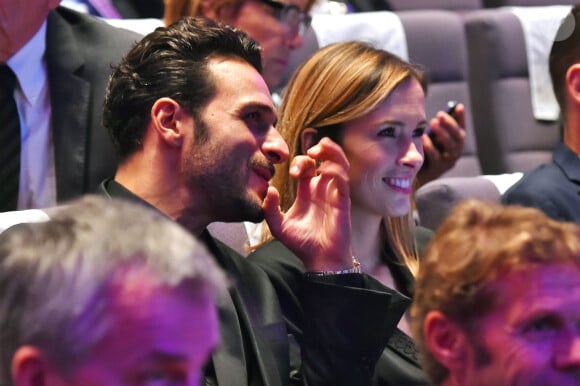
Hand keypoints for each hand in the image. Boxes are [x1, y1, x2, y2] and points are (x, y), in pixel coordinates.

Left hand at [263, 137, 351, 270]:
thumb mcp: (278, 226)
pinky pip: (343, 180)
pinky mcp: (343, 201)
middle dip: (318, 150)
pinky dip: (336, 170)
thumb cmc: (302, 243)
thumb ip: (270, 209)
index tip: (290, 172)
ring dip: (332, 152)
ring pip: (340, 164)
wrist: (319, 260)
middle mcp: (322, 189)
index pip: (307, 166)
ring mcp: (334, 193)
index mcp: (307, 191)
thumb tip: (269, 189)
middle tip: (309, 152)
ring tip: (320, 148)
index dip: (300, 161)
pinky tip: (325, 170)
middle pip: (325, 158)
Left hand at [417, 103, 465, 185]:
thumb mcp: (431, 139)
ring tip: (433, 123)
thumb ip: (436, 129)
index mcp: (456, 143)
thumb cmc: (424, 152)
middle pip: (458, 137)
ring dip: (443, 134)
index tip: (458, 106)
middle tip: (440, 115)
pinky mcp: (438, 170)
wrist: (416, 175)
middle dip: (450, 124)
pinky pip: (436, 157)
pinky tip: (424, 138)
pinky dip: (430, 147)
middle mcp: (456, 152)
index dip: (461, 118)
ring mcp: (448, 162)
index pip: (461, 128)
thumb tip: (437, 114)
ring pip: (450, 147)